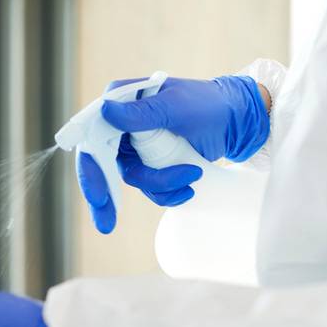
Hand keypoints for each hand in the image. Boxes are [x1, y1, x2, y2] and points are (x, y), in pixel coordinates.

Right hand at [76, 75, 268, 233]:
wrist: (236, 120)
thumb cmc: (208, 104)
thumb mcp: (175, 106)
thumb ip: (141, 112)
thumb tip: (105, 112)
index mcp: (120, 101)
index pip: (94, 136)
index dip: (90, 168)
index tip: (97, 195)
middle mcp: (122, 125)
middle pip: (101, 164)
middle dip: (105, 197)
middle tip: (106, 225)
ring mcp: (136, 146)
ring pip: (132, 179)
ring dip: (159, 185)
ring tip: (189, 177)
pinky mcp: (151, 162)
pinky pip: (150, 186)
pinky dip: (168, 191)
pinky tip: (189, 186)